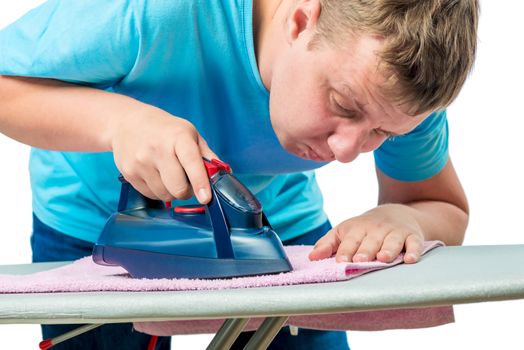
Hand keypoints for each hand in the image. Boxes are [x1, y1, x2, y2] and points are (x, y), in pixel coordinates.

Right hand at [110, 105, 217, 203]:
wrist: (128, 122)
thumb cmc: (165, 130)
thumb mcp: (190, 134)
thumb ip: (207, 156)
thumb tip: (222, 176)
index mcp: (178, 136)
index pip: (191, 162)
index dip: (200, 182)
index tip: (205, 198)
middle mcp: (157, 149)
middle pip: (178, 187)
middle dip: (187, 191)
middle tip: (187, 182)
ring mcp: (141, 162)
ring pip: (165, 195)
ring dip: (172, 192)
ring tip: (170, 175)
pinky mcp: (129, 173)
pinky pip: (151, 195)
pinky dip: (159, 191)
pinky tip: (157, 176)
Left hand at [309, 204, 424, 263]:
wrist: (395, 213)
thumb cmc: (363, 229)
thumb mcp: (343, 232)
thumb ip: (327, 244)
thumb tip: (312, 257)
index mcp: (357, 228)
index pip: (349, 241)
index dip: (345, 251)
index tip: (340, 261)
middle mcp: (376, 229)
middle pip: (370, 241)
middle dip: (365, 251)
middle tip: (359, 261)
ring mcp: (395, 232)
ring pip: (392, 241)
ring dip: (388, 250)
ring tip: (382, 259)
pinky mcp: (413, 236)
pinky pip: (415, 244)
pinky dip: (414, 251)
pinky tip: (410, 260)